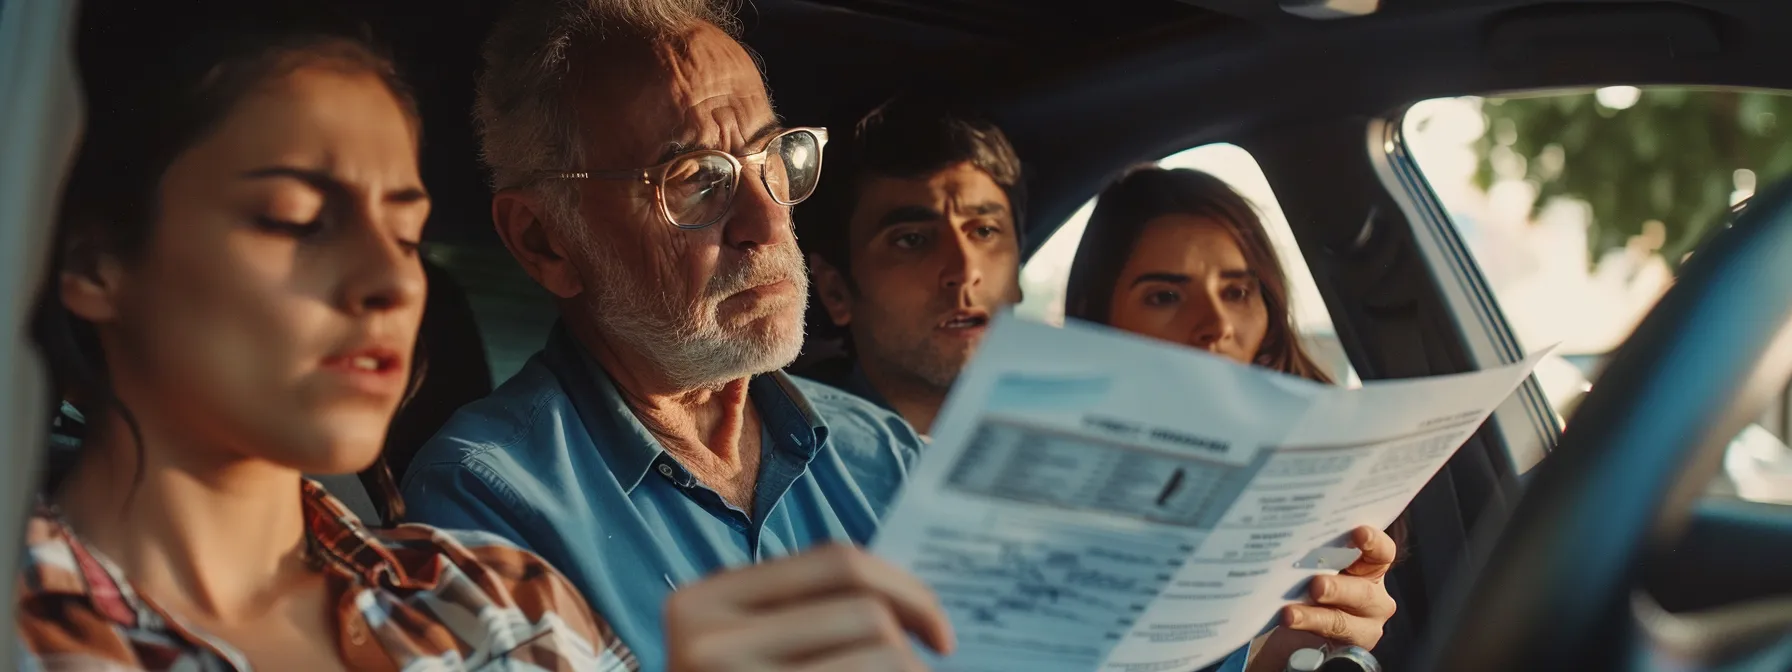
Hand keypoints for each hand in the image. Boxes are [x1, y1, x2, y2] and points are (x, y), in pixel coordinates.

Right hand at [664, 544, 955, 671]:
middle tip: (930, 666)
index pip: (836, 562)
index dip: (904, 587)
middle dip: (913, 641)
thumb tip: (911, 604)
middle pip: (866, 611)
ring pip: (881, 654)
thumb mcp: (746, 651)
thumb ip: (804, 618)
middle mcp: (707, 643)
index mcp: (703, 603)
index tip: (935, 629)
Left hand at [1279, 525, 1397, 648]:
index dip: (1374, 542)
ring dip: (1315, 617)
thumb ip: (1316, 554)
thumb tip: (1293, 535)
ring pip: (1343, 622)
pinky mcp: (1347, 649)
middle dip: (1338, 588)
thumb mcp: (1317, 564)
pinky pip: (1328, 642)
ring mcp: (1363, 626)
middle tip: (1317, 585)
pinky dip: (1306, 631)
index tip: (1359, 533)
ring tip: (1290, 614)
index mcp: (1371, 569)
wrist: (1297, 623)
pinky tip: (1290, 623)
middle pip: (1363, 592)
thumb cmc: (1309, 582)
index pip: (1382, 553)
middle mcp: (1374, 598)